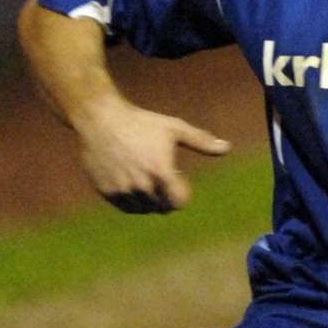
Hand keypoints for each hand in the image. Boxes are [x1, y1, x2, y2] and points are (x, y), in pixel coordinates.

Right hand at [76, 101, 231, 212]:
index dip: (181, 192)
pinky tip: (131, 179)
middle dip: (166, 196)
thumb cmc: (142, 122)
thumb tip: (227, 148)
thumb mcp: (173, 128)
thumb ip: (201, 141)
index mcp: (161, 172)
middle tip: (160, 175)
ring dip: (149, 198)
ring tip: (145, 175)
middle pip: (161, 207)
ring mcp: (122, 190)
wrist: (101, 119)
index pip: (178, 203)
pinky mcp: (107, 192)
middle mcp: (141, 185)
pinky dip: (131, 199)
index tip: (178, 178)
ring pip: (143, 208)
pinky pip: (125, 205)